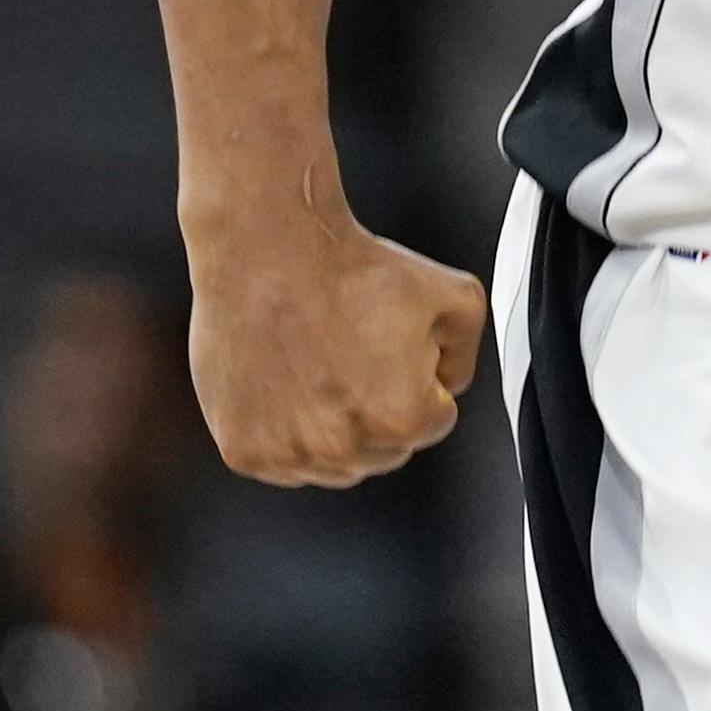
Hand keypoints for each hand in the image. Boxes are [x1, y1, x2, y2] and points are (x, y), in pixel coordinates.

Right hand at [185, 203, 484, 486]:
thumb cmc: (349, 269)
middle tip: (351, 351)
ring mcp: (290, 454)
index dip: (419, 376)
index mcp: (403, 418)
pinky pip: (281, 460)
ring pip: (333, 460)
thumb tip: (447, 386)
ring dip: (331, 425)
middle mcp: (344, 448)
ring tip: (316, 363)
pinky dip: (283, 429)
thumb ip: (467, 355)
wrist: (268, 250)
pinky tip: (284, 380)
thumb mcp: (457, 296)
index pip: (434, 420)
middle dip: (378, 406)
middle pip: (384, 448)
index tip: (389, 346)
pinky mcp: (243, 451)